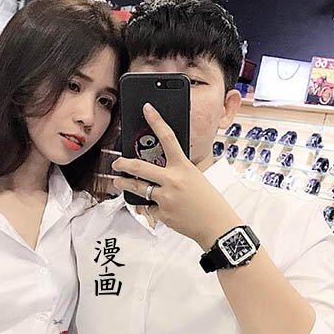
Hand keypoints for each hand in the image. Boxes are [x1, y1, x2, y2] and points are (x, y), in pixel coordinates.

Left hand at [112, 103, 241, 249]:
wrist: (216, 225)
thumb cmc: (208, 201)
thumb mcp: (195, 177)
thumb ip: (176, 171)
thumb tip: (156, 170)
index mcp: (184, 167)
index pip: (168, 138)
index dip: (156, 121)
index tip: (147, 108)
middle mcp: (173, 180)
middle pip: (140, 167)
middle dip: (124, 163)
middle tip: (117, 162)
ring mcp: (166, 198)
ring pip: (137, 188)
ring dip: (124, 184)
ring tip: (118, 182)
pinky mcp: (162, 214)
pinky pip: (148, 208)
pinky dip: (148, 207)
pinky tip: (153, 207)